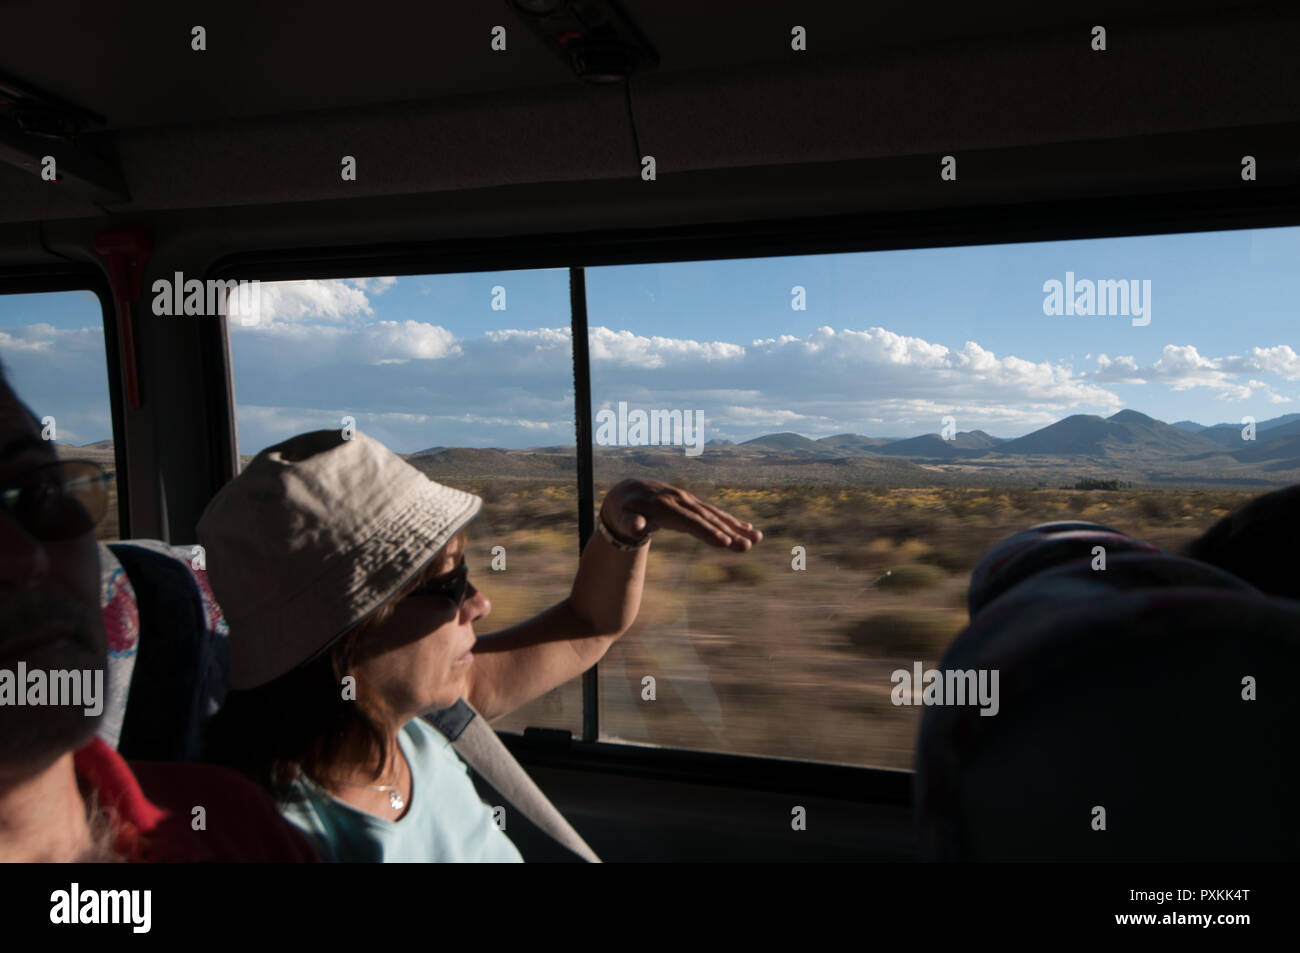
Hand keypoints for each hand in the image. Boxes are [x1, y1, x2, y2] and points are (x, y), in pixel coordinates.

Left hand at [599, 478, 762, 552]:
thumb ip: (629, 523)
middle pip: (708, 519)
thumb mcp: (621, 517)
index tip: (724, 543)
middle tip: (748, 546)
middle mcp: (681, 501)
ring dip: (737, 527)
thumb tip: (637, 528)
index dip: (707, 532)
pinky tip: (748, 529)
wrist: (630, 492)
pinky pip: (715, 513)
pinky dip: (732, 521)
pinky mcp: (694, 505)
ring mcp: (689, 501)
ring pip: (716, 515)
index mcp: (664, 507)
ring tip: (757, 538)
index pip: (689, 522)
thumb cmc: (624, 511)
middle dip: (729, 533)